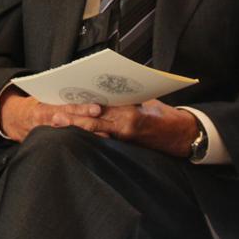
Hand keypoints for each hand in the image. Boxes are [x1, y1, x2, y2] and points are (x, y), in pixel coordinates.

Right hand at [0, 88, 103, 142]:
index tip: (97, 108)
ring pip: (70, 137)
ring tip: (105, 136)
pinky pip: (66, 145)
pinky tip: (92, 144)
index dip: (82, 109)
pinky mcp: (49, 145)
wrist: (13, 120)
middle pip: (71, 125)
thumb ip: (56, 98)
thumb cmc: (32, 105)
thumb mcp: (40, 98)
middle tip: (105, 124)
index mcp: (43, 110)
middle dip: (89, 124)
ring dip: (88, 136)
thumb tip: (80, 90)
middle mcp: (45, 125)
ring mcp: (47, 137)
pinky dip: (80, 144)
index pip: (66, 109)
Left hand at [52, 99, 199, 157]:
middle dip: (74, 119)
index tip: (66, 100)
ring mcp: (125, 138)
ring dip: (78, 129)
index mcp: (129, 112)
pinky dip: (91, 135)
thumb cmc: (164, 114)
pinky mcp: (127, 145)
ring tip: (60, 125)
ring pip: (96, 132)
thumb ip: (124, 99)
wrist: (183, 135)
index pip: (101, 107)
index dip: (82, 105)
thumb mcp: (144, 100)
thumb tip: (104, 93)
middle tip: (55, 117)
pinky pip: (105, 139)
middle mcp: (125, 127)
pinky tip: (79, 134)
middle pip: (94, 122)